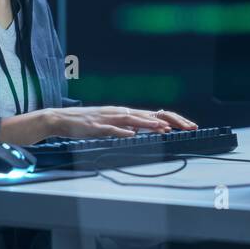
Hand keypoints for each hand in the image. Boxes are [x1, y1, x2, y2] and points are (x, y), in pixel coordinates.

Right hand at [42, 106, 197, 138]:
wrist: (62, 119)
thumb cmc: (86, 124)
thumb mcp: (110, 125)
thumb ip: (124, 127)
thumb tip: (139, 131)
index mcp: (125, 113)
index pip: (153, 115)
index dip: (172, 119)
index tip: (187, 126)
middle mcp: (120, 113)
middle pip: (149, 116)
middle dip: (170, 122)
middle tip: (187, 127)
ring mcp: (109, 119)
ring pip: (134, 121)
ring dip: (150, 125)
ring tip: (165, 130)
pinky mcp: (97, 126)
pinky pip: (112, 130)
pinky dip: (123, 132)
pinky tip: (132, 135)